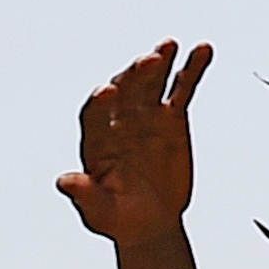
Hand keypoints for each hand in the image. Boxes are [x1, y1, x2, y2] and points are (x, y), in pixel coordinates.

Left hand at [63, 43, 209, 245]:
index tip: (108, 91)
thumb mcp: (98, 212)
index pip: (94, 115)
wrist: (150, 223)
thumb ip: (84, 195)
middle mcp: (118, 122)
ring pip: (151, 83)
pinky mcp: (172, 118)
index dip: (99, 103)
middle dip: (134, 75)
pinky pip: (182, 89)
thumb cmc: (119, 218)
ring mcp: (145, 116)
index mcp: (95, 142)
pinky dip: (192, 69)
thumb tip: (64, 181)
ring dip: (160, 62)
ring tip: (170, 46)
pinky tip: (203, 51)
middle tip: (148, 61)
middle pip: (124, 91)